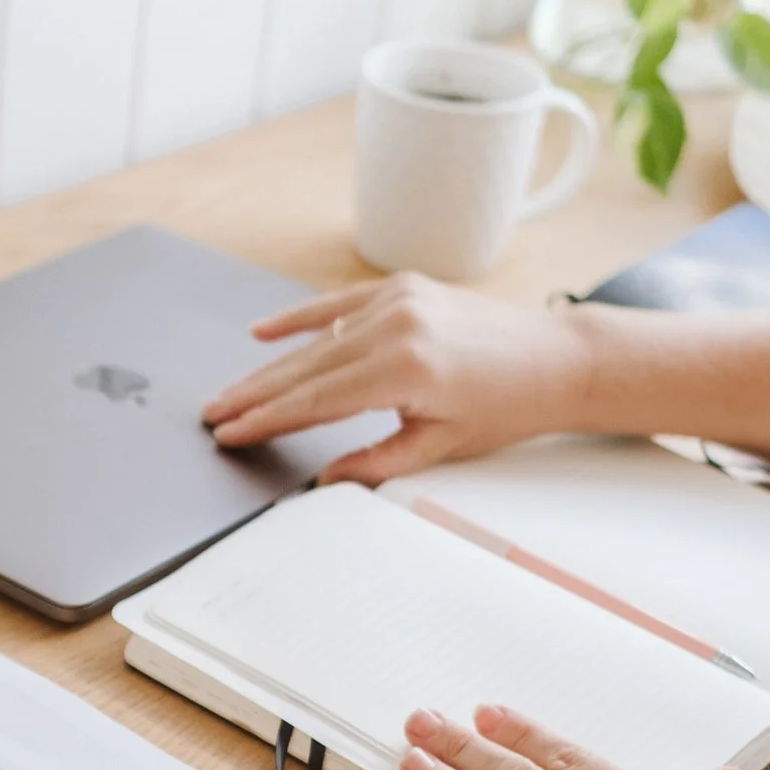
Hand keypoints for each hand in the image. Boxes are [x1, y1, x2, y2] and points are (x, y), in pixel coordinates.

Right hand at [202, 274, 596, 484]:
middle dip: (255, 394)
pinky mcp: (403, 287)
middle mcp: (396, 327)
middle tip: (213, 413)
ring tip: (233, 390)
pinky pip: (338, 305)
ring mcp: (398, 300)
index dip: (268, 421)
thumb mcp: (441, 446)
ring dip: (271, 366)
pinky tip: (263, 332)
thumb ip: (376, 463)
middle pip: (306, 369)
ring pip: (316, 340)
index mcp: (405, 371)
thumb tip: (324, 482)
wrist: (556, 357)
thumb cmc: (508, 406)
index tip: (232, 433)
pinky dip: (301, 319)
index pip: (317, 402)